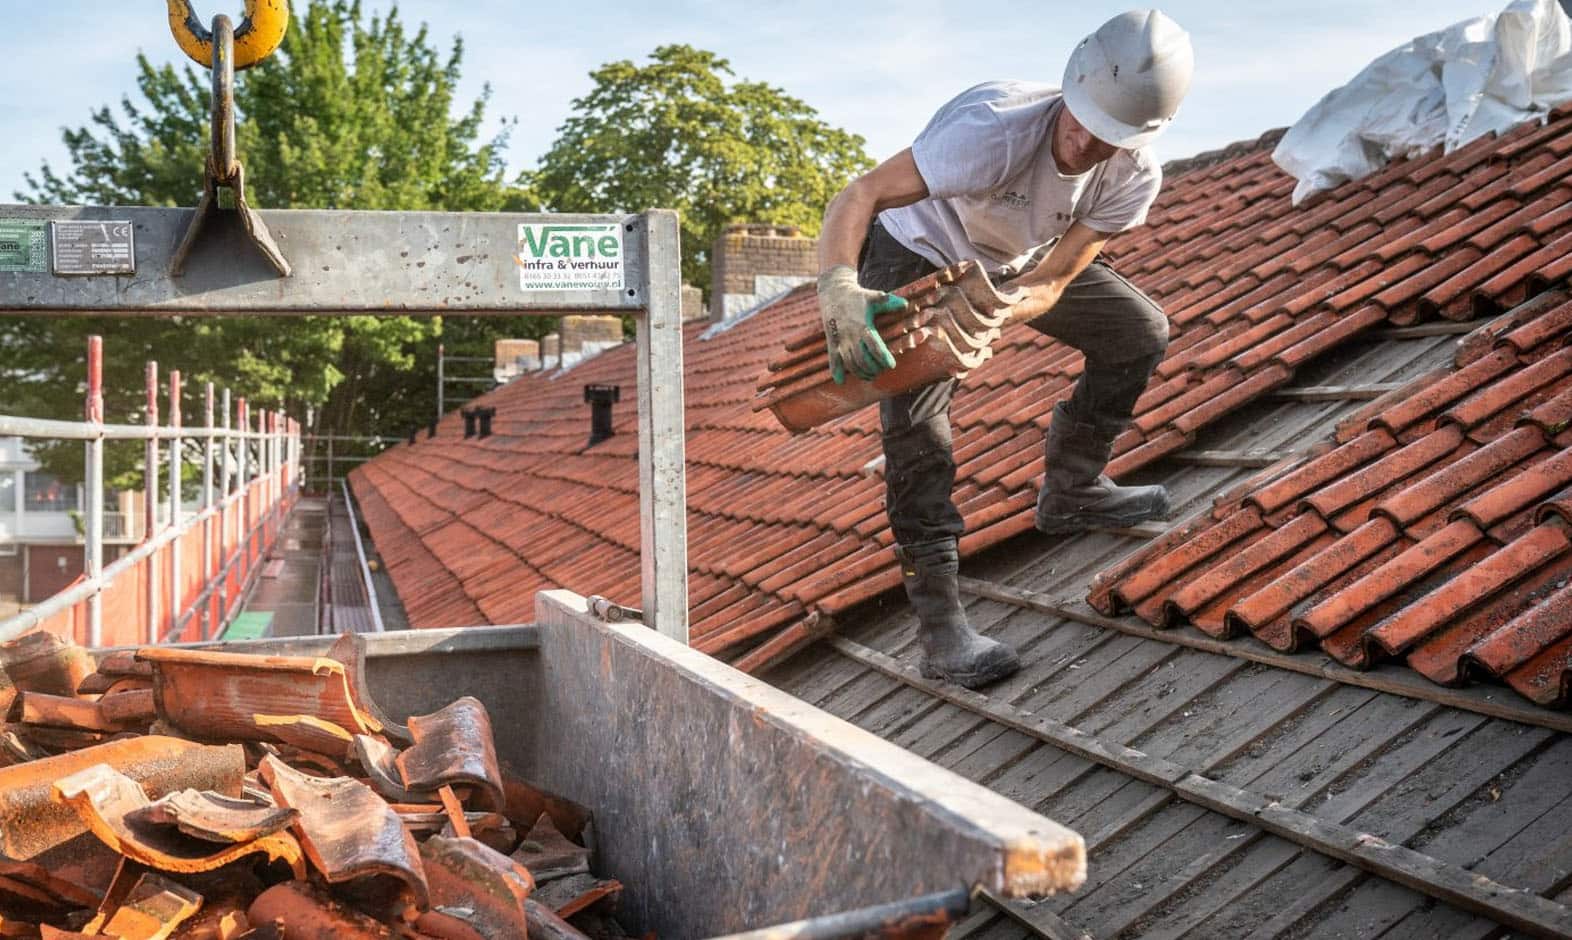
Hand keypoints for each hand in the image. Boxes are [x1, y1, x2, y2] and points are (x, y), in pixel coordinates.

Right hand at [816, 265, 905, 383]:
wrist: (833, 291)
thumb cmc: (858, 296)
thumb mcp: (875, 297)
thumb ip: (889, 303)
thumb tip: (905, 304)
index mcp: (863, 325)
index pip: (874, 346)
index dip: (883, 357)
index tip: (891, 365)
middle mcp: (850, 335)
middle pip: (862, 359)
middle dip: (873, 368)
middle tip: (881, 370)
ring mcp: (840, 340)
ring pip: (849, 363)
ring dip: (860, 372)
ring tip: (870, 376)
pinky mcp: (831, 342)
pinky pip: (832, 360)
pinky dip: (836, 372)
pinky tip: (841, 381)